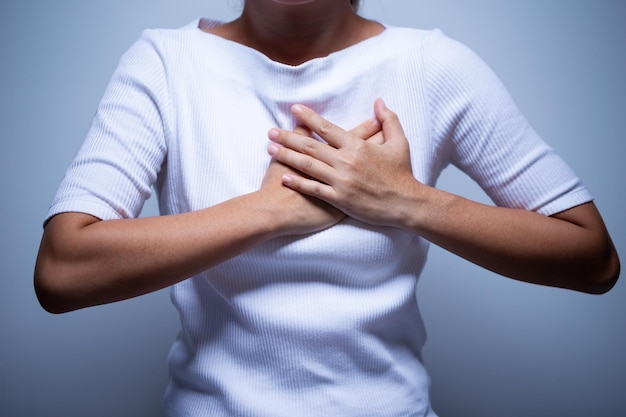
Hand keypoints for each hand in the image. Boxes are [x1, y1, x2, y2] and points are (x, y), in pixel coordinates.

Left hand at [266, 99, 416, 226]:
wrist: (406, 203)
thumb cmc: (402, 173)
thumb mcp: (399, 143)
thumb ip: (389, 120)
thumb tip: (379, 101)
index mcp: (357, 146)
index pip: (327, 128)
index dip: (309, 118)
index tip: (294, 109)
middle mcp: (346, 162)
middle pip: (311, 146)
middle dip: (288, 137)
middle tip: (270, 131)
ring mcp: (341, 181)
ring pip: (308, 166)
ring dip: (287, 156)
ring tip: (270, 149)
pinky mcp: (340, 199)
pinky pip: (314, 189)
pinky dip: (298, 183)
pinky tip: (283, 177)